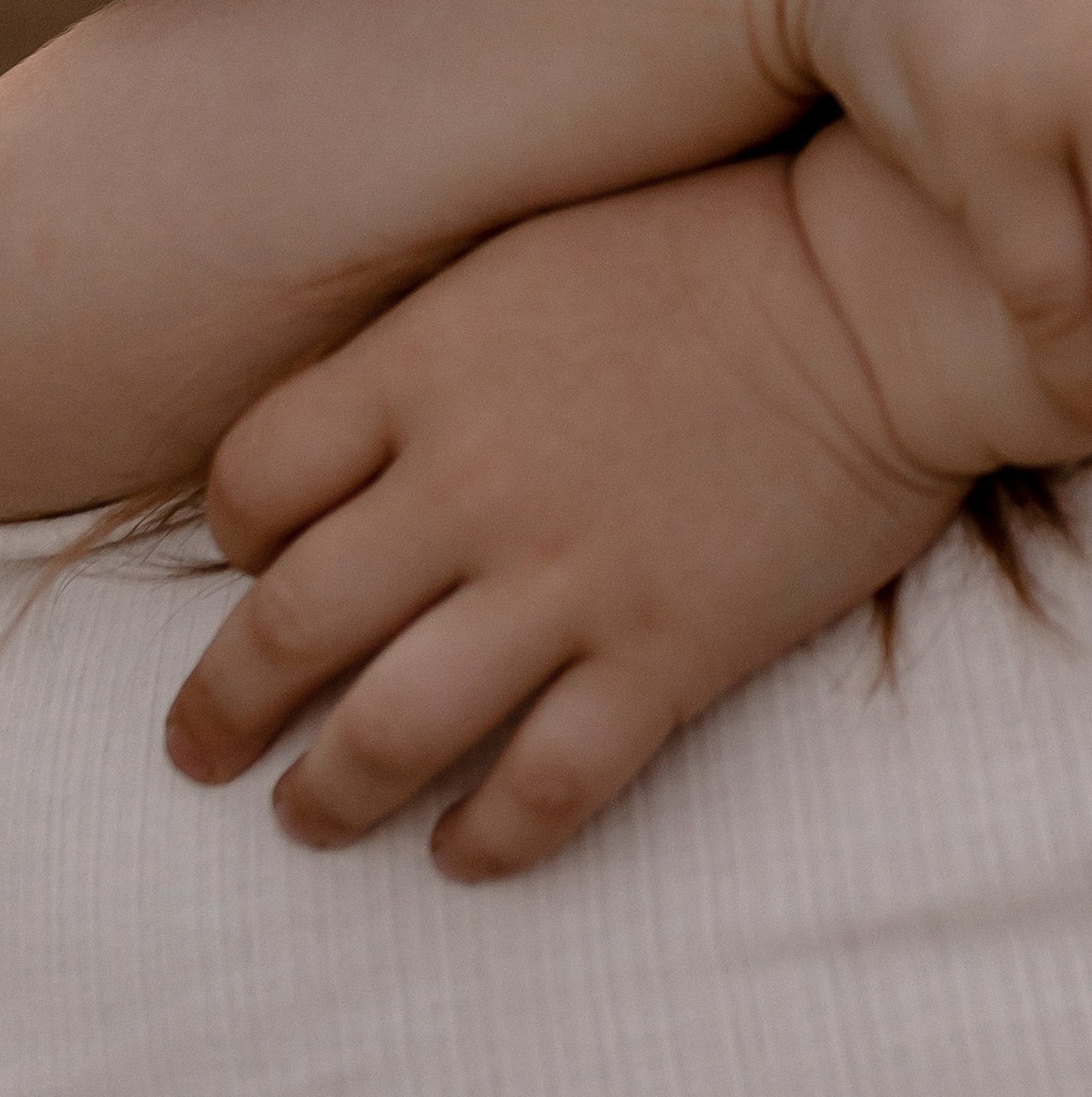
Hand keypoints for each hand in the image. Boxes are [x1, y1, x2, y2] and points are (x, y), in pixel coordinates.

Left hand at [163, 151, 987, 881]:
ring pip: (393, 731)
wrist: (884, 291)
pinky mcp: (668, 650)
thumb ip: (436, 344)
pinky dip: (487, 839)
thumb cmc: (722, 243)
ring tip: (307, 821)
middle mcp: (470, 483)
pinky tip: (462, 853)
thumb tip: (366, 431)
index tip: (255, 567)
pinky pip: (545, 785)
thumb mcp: (537, 250)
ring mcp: (567, 577)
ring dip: (328, 796)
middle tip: (201, 753)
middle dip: (224, 709)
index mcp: (426, 366)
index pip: (255, 480)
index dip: (235, 540)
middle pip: (289, 628)